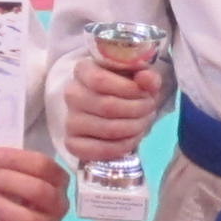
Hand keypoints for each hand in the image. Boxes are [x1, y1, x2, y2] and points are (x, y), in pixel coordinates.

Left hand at [0, 146, 68, 220]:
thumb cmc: (19, 190)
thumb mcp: (20, 172)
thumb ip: (11, 162)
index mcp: (58, 180)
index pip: (43, 165)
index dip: (17, 159)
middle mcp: (59, 204)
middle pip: (38, 191)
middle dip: (10, 182)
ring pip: (31, 220)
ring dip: (5, 208)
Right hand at [64, 50, 163, 167]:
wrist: (116, 107)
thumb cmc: (126, 87)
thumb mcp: (140, 76)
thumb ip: (146, 75)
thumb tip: (145, 78)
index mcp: (83, 70)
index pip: (100, 80)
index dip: (128, 89)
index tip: (146, 93)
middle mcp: (72, 94)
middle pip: (107, 106)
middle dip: (137, 110)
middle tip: (149, 109)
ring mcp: (70, 120)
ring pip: (107, 129)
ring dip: (133, 128)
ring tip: (142, 122)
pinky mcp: (72, 143)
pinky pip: (98, 150)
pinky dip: (122, 147)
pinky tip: (131, 139)